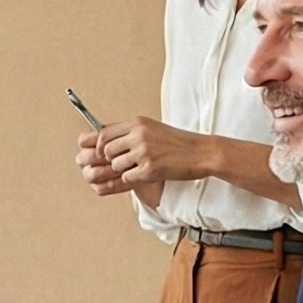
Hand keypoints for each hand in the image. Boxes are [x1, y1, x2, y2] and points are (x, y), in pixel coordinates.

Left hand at [88, 116, 211, 190]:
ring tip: (142, 167)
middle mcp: (138, 135)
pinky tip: (149, 173)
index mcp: (138, 124)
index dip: (99, 147)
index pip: (103, 134)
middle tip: (127, 163)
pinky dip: (134, 179)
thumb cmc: (179, 142)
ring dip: (125, 170)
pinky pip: (127, 178)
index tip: (102, 154)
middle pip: (107, 151)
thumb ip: (131, 131)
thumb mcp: (152, 128)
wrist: (203, 152)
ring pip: (116, 166)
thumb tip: (104, 138)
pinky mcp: (150, 169)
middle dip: (113, 160)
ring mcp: (143, 152)